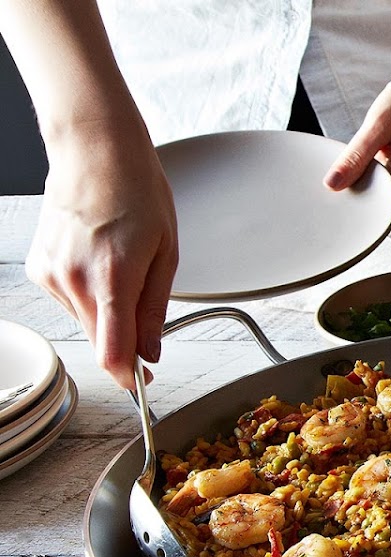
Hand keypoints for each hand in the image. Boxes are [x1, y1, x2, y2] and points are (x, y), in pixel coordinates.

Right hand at [26, 125, 176, 390]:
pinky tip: (98, 263)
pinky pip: (70, 300)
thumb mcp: (167, 254)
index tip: (142, 385)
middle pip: (99, 341)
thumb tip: (151, 351)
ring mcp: (51, 274)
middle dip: (124, 345)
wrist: (95, 153)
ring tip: (122, 270)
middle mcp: (74, 280)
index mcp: (113, 277)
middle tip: (147, 328)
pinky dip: (87, 294)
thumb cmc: (138, 193)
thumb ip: (155, 309)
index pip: (112, 352)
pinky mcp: (39, 268)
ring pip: (85, 320)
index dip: (129, 377)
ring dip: (106, 313)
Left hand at [324, 68, 390, 199]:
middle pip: (369, 197)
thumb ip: (356, 157)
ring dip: (360, 168)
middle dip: (350, 179)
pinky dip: (367, 162)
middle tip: (350, 150)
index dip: (344, 193)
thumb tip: (333, 184)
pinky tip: (372, 144)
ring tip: (369, 142)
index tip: (331, 178)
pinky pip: (378, 175)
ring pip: (372, 185)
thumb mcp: (378, 124)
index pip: (367, 204)